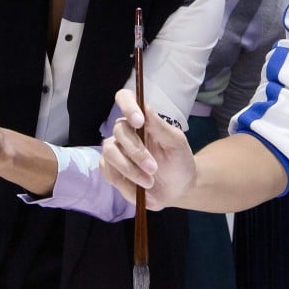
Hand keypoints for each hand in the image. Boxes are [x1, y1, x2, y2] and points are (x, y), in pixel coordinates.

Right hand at [99, 89, 196, 209]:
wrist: (179, 189)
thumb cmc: (178, 161)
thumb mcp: (176, 143)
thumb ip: (160, 126)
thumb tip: (145, 107)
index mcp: (141, 120)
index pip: (125, 98)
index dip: (127, 105)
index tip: (138, 121)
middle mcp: (124, 132)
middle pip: (119, 131)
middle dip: (136, 152)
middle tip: (154, 168)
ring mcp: (114, 151)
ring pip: (110, 153)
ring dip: (130, 170)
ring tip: (149, 182)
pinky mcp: (110, 170)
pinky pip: (109, 173)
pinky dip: (126, 185)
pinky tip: (140, 190)